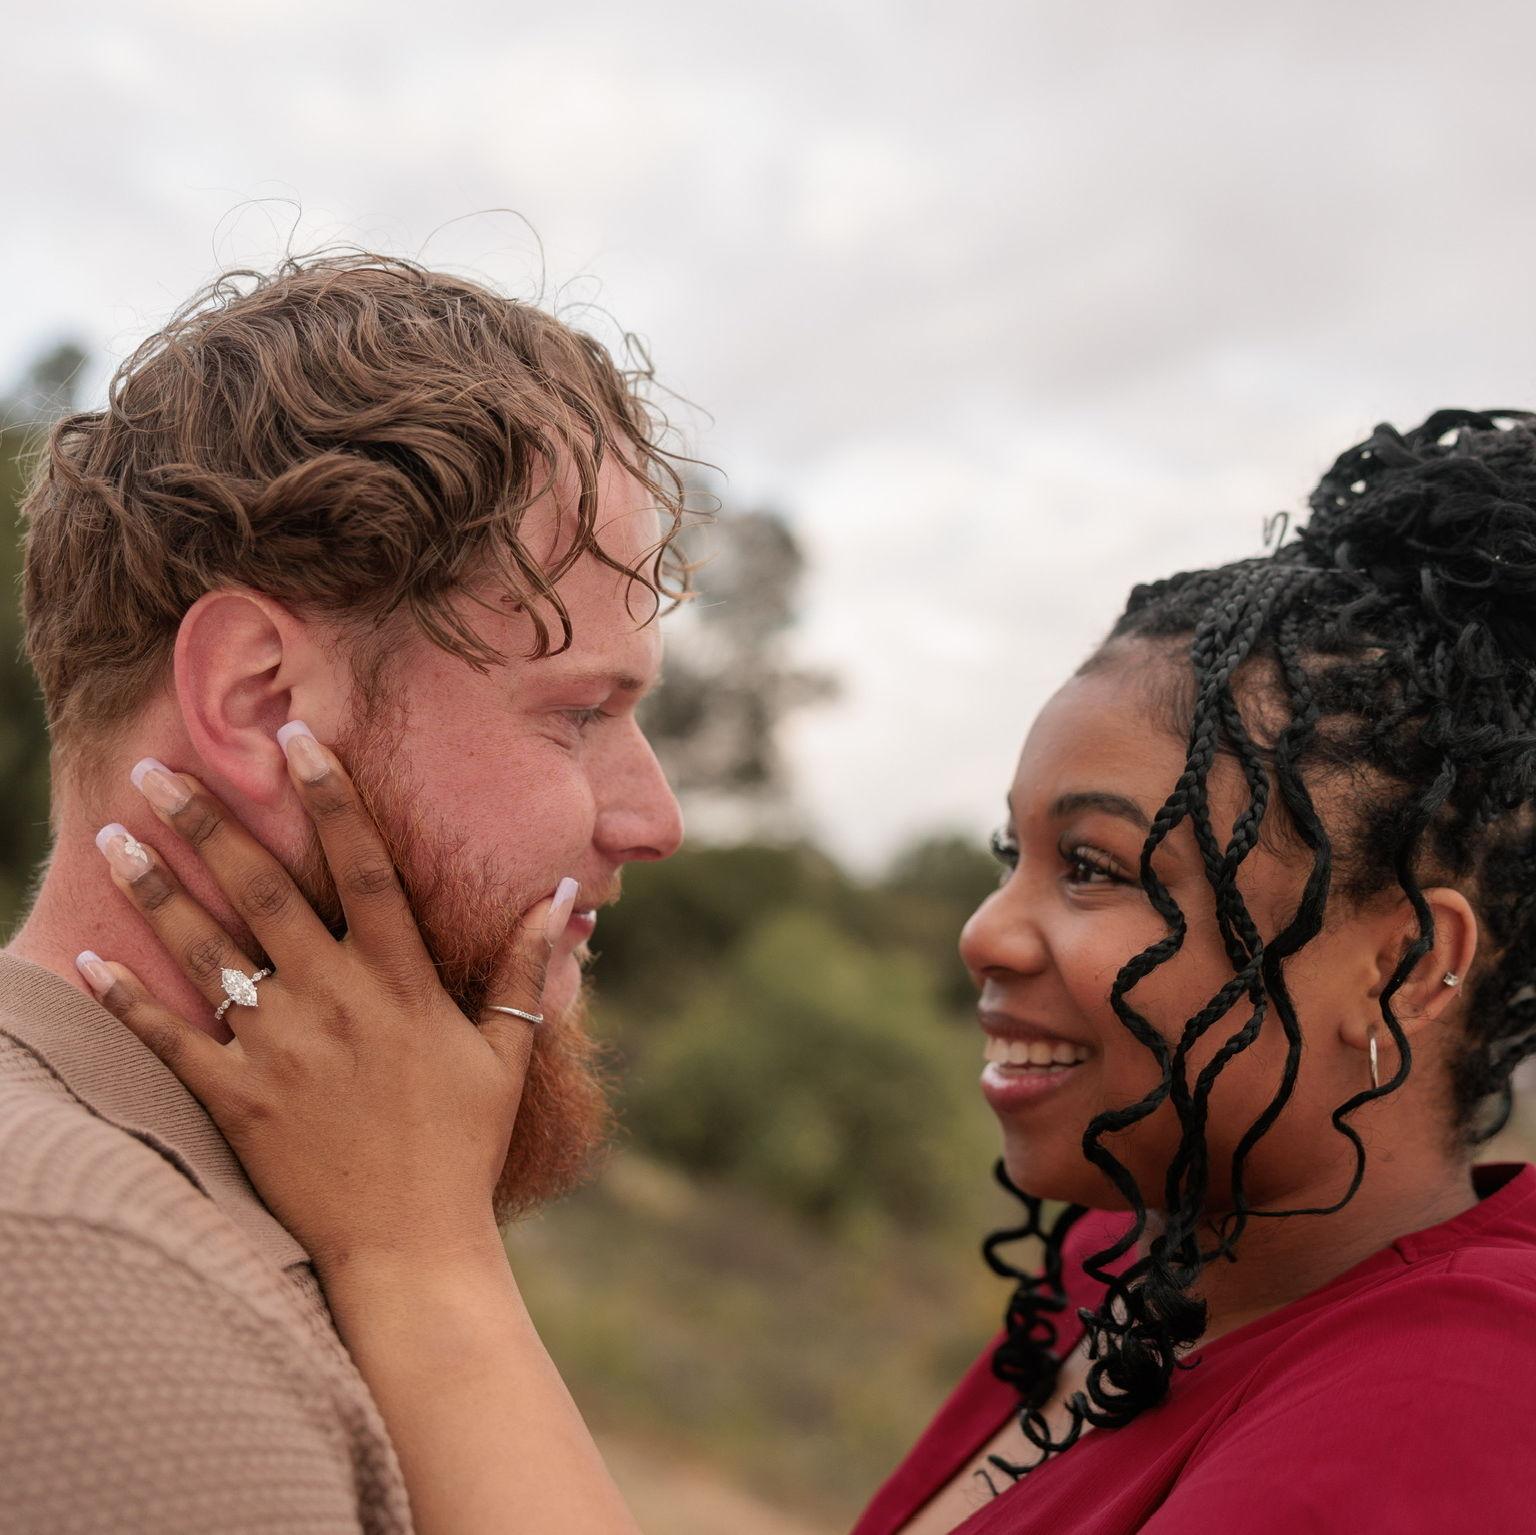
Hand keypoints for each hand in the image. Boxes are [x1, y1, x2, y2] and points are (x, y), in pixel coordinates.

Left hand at [77, 725, 578, 1278]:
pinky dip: (126, 1001)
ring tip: (111, 838)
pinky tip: (88, 960)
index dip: (332, 798)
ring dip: (157, 890)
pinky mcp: (236, 1101)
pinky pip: (170, 1041)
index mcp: (401, 982)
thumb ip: (524, 967)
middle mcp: (336, 1001)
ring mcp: (280, 1050)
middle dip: (209, 823)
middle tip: (159, 771)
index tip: (299, 739)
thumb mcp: (504, 1052)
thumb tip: (563, 892)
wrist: (409, 1250)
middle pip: (264, 890)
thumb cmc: (462, 1147)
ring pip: (207, 952)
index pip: (364, 867)